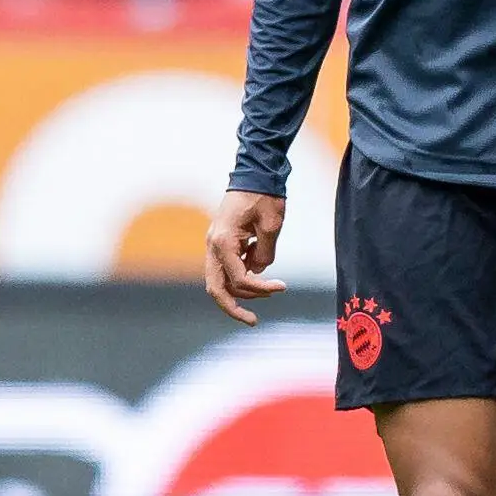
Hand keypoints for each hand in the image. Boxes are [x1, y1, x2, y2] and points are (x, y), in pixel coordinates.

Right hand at [204, 190, 287, 325]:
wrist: (255, 174)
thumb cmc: (264, 196)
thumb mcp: (272, 226)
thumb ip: (265, 253)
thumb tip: (260, 271)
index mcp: (222, 242)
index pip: (239, 279)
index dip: (261, 288)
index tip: (282, 287)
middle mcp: (213, 246)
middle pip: (216, 289)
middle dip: (233, 308)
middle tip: (253, 321)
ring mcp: (215, 245)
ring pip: (221, 280)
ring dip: (242, 290)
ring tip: (268, 290)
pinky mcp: (222, 243)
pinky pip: (228, 268)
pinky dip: (242, 275)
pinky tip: (260, 268)